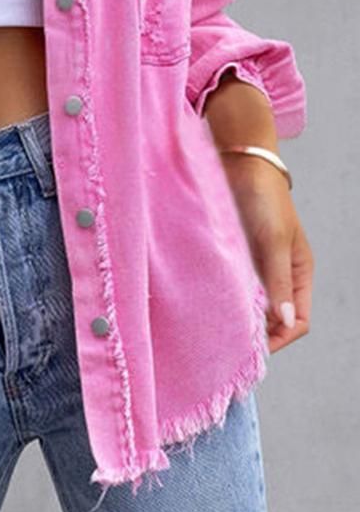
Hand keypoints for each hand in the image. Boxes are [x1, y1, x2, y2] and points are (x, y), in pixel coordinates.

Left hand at [221, 154, 313, 353]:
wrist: (241, 163)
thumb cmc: (264, 197)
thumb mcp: (274, 240)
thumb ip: (279, 281)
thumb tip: (287, 321)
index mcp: (300, 272)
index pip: (299, 321)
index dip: (281, 338)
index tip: (255, 348)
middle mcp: (279, 273)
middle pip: (274, 317)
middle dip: (258, 332)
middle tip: (231, 343)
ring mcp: (257, 265)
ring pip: (252, 303)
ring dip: (240, 316)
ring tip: (219, 327)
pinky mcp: (236, 255)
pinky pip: (234, 286)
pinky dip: (226, 297)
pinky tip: (210, 302)